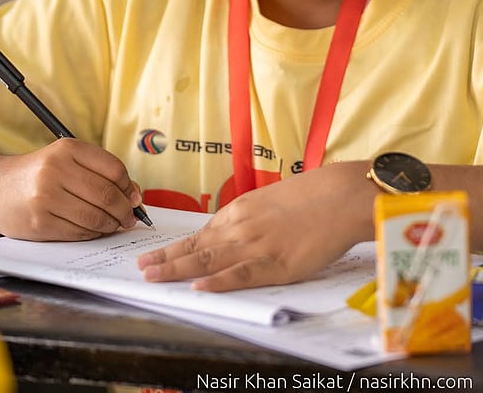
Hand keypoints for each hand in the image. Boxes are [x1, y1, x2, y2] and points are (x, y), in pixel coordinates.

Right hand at [0, 139, 143, 240]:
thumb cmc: (37, 174)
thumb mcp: (66, 161)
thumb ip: (100, 172)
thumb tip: (135, 195)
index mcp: (66, 149)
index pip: (114, 169)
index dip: (129, 187)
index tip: (133, 197)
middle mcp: (55, 170)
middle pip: (107, 195)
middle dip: (124, 211)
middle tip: (129, 217)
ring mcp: (45, 197)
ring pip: (95, 217)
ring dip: (111, 225)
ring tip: (113, 224)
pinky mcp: (39, 223)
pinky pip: (79, 233)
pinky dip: (93, 234)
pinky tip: (93, 230)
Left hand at [137, 161, 374, 291]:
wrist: (341, 195)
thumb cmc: (314, 196)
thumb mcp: (272, 200)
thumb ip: (250, 218)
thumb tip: (232, 232)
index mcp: (241, 211)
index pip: (201, 234)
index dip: (175, 248)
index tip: (154, 255)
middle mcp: (242, 227)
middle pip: (196, 247)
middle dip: (166, 259)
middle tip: (141, 269)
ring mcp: (257, 245)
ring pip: (209, 261)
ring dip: (178, 270)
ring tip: (153, 278)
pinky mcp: (277, 263)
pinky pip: (242, 275)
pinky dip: (219, 282)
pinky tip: (199, 288)